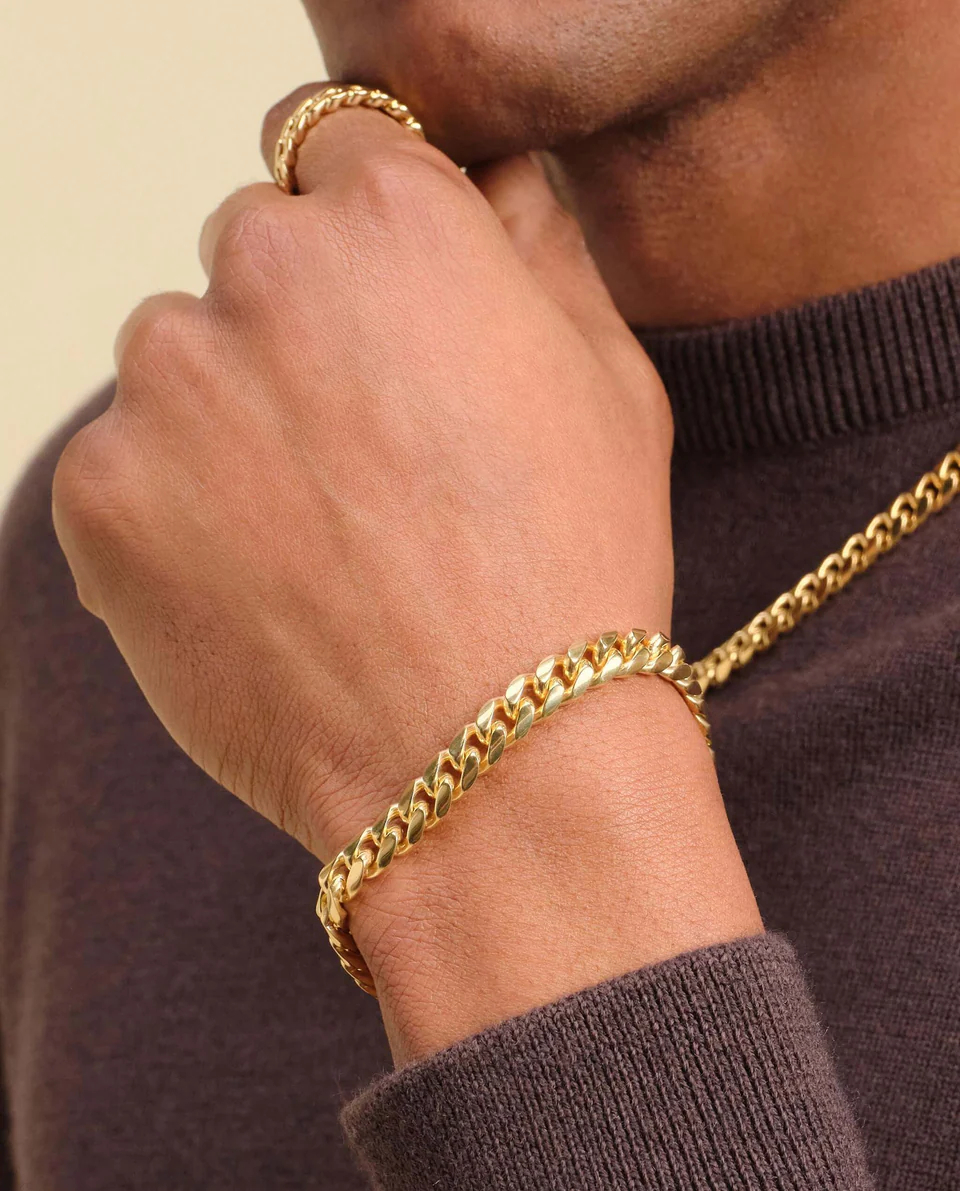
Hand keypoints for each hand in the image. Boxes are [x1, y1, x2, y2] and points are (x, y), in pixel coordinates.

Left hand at [53, 84, 760, 1061]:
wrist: (495, 757)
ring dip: (228, 418)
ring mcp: (167, 379)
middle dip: (296, 324)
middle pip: (251, 253)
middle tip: (363, 452)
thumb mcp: (613, 386)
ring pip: (179, 360)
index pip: (336, 151)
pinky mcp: (100, 491)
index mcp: (396, 216)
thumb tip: (497, 187)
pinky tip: (263, 586)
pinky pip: (127, 468)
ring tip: (317, 537)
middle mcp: (266, 265)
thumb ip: (540, 251)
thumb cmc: (574, 569)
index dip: (367, 239)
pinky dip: (175, 512)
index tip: (385, 318)